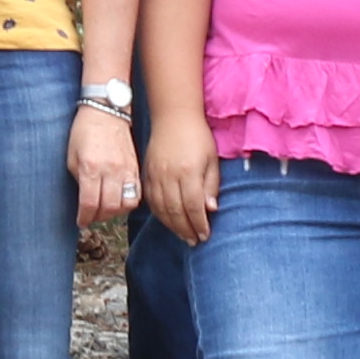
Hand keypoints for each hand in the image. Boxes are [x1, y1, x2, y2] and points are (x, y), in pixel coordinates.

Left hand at [70, 105, 140, 224]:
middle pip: (109, 208)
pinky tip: (119, 200)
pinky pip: (136, 194)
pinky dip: (128, 203)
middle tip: (91, 216)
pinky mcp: (135, 168)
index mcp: (90, 167)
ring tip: (105, 210)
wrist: (107, 111)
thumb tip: (85, 200)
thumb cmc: (84, 131)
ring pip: (125, 204)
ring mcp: (126, 169)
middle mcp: (110, 170)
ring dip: (114, 213)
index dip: (84, 217)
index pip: (89, 203)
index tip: (80, 222)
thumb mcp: (72, 156)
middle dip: (98, 217)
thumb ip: (78, 179)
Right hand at [146, 115, 219, 248]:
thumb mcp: (212, 160)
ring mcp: (155, 175)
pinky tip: (168, 221)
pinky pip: (150, 200)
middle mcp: (169, 176)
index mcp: (188, 172)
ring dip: (172, 226)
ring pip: (161, 209)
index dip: (199, 224)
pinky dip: (159, 214)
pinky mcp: (147, 174)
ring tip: (183, 236)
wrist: (173, 117)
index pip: (193, 206)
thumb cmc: (198, 137)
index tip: (205, 235)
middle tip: (194, 241)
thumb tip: (210, 209)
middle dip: (186, 230)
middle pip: (176, 211)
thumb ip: (211, 185)